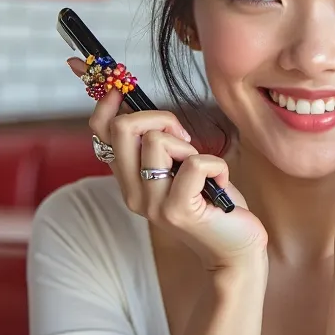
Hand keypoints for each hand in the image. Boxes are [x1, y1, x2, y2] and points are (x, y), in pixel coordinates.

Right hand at [69, 59, 267, 270]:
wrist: (235, 249)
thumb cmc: (212, 202)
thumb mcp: (181, 166)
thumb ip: (161, 141)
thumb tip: (141, 100)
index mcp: (128, 180)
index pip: (100, 132)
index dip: (105, 100)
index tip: (119, 84)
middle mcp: (132, 192)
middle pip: (123, 127)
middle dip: (159, 118)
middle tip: (184, 139)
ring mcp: (152, 204)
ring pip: (158, 140)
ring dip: (190, 146)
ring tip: (203, 171)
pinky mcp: (177, 210)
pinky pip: (195, 162)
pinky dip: (216, 165)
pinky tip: (219, 185)